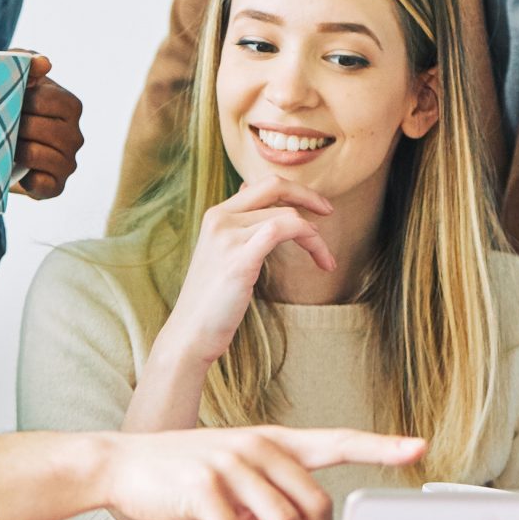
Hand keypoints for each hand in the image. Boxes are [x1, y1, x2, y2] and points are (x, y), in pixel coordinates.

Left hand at [12, 55, 83, 198]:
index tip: (2, 102)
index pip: (48, 99)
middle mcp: (76, 136)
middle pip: (42, 127)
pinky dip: (24, 177)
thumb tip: (45, 63)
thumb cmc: (6, 107)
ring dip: (14, 149)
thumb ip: (24, 60)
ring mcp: (68, 163)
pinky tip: (14, 169)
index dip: (21, 100)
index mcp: (71, 106)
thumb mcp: (13, 78)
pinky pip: (41, 183)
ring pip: (37, 153)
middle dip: (15, 126)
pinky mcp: (56, 187)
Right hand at [97, 425, 421, 519]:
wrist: (123, 466)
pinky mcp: (202, 487)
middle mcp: (257, 446)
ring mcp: (230, 463)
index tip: (416, 448)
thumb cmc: (183, 477)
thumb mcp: (235, 482)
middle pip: (314, 502)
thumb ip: (271, 503)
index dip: (379, 446)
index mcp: (273, 441)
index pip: (336, 441)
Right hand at [152, 178, 336, 365]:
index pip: (262, 185)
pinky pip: (284, 230)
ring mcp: (228, 238)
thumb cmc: (210, 301)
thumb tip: (253, 200)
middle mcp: (220, 219)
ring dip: (315, 236)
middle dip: (309, 196)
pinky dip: (311, 241)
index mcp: (216, 215)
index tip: (316, 206)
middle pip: (275, 187)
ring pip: (286, 215)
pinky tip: (322, 261)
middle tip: (329, 212)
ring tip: (325, 258)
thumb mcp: (221, 256)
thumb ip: (238, 229)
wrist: (189, 333)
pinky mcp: (240, 260)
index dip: (295, 190)